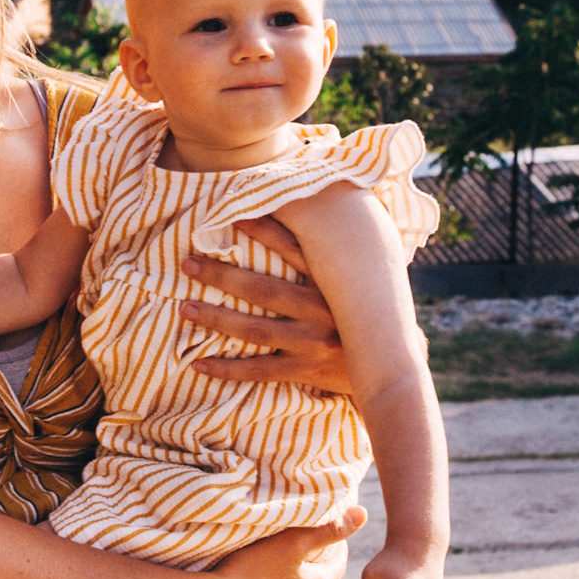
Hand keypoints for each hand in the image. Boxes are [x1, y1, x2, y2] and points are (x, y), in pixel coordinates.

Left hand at [180, 216, 350, 394]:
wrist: (394, 368)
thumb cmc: (367, 315)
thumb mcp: (360, 280)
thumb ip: (335, 254)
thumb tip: (316, 206)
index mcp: (335, 284)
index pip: (296, 250)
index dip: (264, 232)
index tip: (231, 215)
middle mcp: (323, 312)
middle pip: (263, 291)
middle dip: (222, 276)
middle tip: (187, 263)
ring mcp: (312, 343)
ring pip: (255, 330)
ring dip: (216, 319)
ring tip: (184, 307)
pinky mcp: (306, 370)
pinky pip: (260, 371)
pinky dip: (228, 370)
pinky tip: (198, 364)